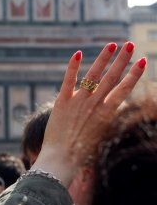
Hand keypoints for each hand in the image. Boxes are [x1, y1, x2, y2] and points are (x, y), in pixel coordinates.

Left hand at [31, 42, 145, 186]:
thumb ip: (104, 119)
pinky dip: (73, 67)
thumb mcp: (100, 135)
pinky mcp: (62, 102)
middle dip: (122, 60)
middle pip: (111, 78)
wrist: (61, 159)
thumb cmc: (82, 153)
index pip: (124, 89)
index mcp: (107, 114)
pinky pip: (68, 80)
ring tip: (112, 44)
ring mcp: (78, 102)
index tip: (142, 61)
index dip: (134, 75)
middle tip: (130, 44)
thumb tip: (109, 107)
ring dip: (103, 58)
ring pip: (93, 75)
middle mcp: (94, 105)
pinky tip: (77, 53)